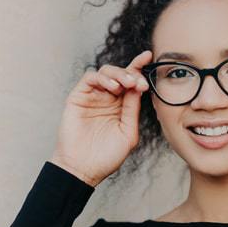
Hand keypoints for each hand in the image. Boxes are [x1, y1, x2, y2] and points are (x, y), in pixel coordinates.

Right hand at [50, 50, 153, 186]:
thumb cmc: (106, 157)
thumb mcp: (128, 133)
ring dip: (119, 74)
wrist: (84, 169)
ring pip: (105, 72)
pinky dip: (102, 78)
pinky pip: (90, 78)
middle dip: (131, 73)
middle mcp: (107, 99)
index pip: (131, 83)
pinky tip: (113, 87)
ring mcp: (92, 97)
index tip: (149, 57)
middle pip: (120, 74)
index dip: (139, 68)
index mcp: (121, 107)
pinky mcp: (78, 97)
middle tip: (138, 82)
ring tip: (126, 85)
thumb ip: (133, 110)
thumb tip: (138, 87)